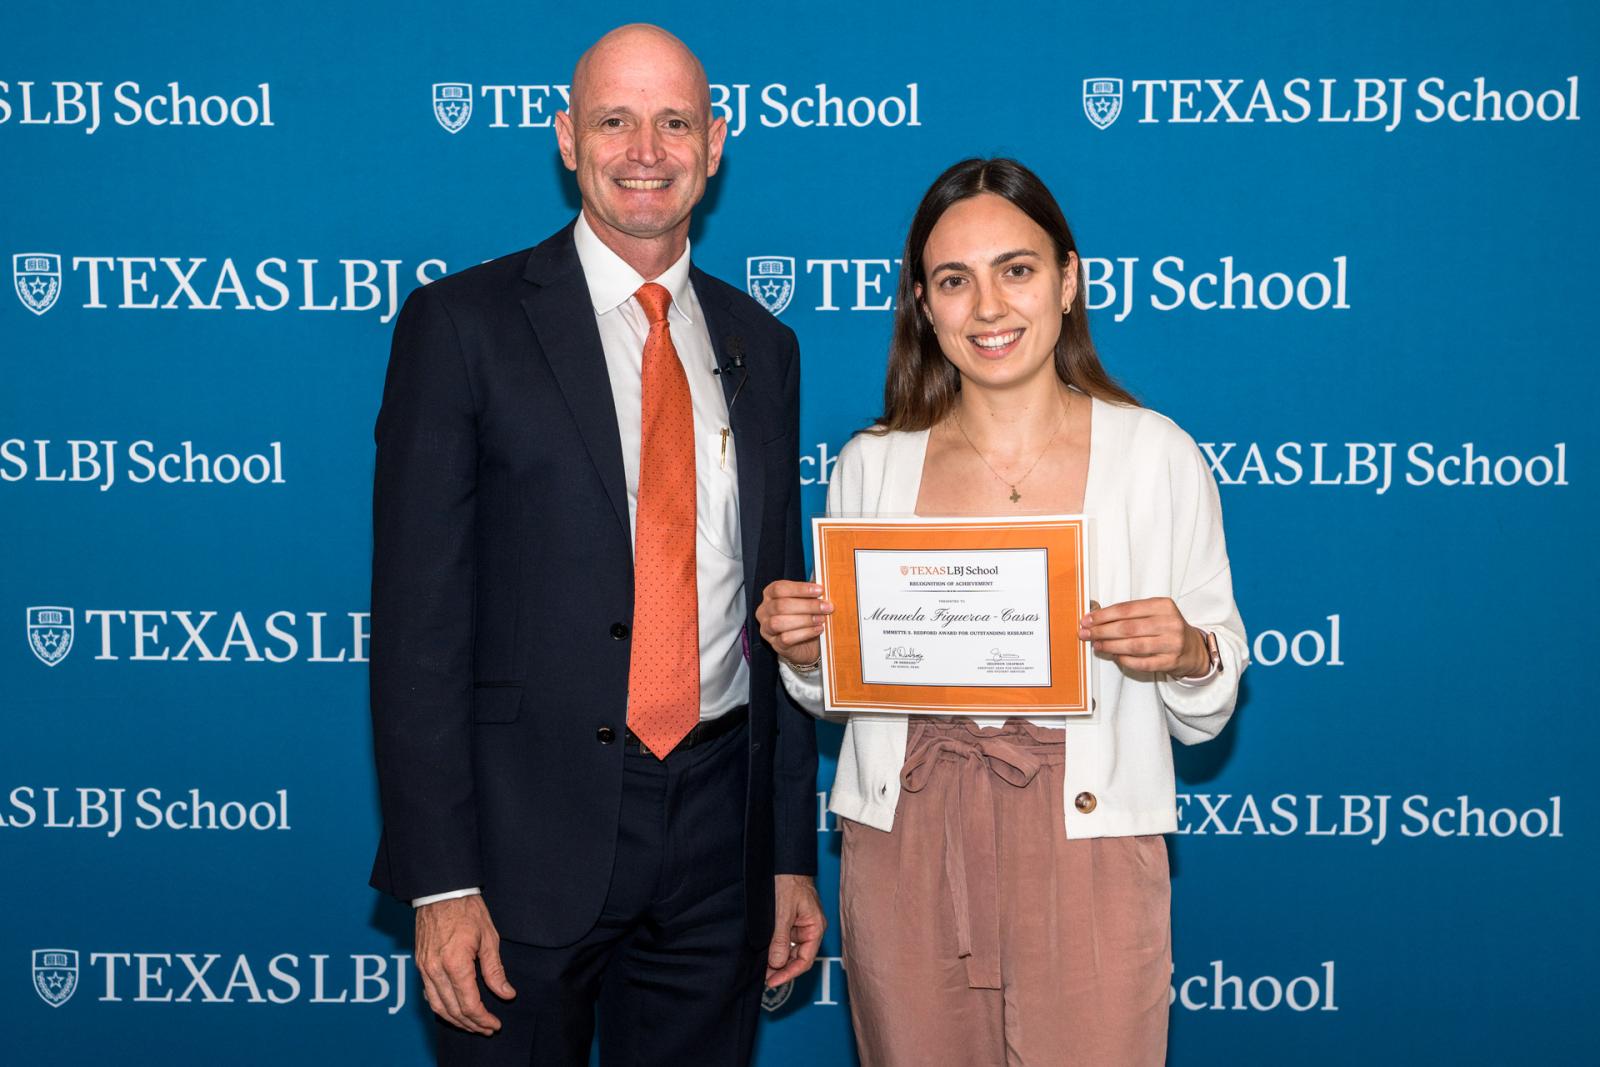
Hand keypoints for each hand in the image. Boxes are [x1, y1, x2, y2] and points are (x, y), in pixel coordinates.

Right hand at [415, 895, 515, 1034]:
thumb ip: (495, 970)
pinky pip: (429, 994)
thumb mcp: (489, 938)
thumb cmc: (467, 910)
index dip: (483, 1019)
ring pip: (438, 1006)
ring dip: (456, 1020)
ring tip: (473, 1025)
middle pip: (453, 1010)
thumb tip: (507, 994)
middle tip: (487, 1028)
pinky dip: (441, 1007)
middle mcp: (435, 970)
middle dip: (471, 1024)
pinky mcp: (419, 965)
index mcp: (455, 964)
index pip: (469, 1004)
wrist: (441, 891)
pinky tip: (454, 1010)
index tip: (495, 1024)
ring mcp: (424, 968)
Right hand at [756, 581, 832, 669]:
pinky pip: (786, 638)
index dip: (800, 589)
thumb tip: (823, 588)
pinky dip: (805, 633)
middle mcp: (764, 610)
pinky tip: (818, 629)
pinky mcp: (775, 644)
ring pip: (779, 622)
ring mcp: (767, 629)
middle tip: (827, 607)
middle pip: (781, 606)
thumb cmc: (805, 615)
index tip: (820, 590)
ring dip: (805, 620)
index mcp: (770, 594)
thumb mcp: (807, 600)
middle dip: (807, 606)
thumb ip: (811, 593)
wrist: (806, 643)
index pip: (779, 588)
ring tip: (822, 619)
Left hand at [767, 874, 825, 987]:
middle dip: (781, 969)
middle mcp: (809, 929)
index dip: (789, 974)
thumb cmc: (789, 881)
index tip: (772, 982)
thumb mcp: (782, 911)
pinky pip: (784, 940)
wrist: (784, 862)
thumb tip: (777, 962)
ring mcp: (799, 926)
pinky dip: (774, 948)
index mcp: (815, 927)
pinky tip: (763, 953)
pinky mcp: (789, 921)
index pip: (805, 960)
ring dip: (776, 960)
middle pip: (797, 958)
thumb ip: (781, 938)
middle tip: (763, 977)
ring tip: (761, 968)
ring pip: (789, 950)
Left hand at [1079, 597, 1208, 676]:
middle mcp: (1170, 623)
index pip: (1127, 609)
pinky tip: (1114, 656)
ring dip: (1110, 646)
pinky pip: (1142, 663)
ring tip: (1097, 645)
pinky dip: (1125, 660)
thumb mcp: (1154, 613)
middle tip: (1086, 633)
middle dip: (1102, 631)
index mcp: (1163, 606)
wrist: (1193, 648)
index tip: (1088, 619)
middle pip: (1128, 628)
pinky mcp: (1171, 661)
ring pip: (1133, 646)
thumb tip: (1096, 618)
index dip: (1103, 615)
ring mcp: (1172, 643)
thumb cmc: (1167, 628)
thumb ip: (1130, 613)